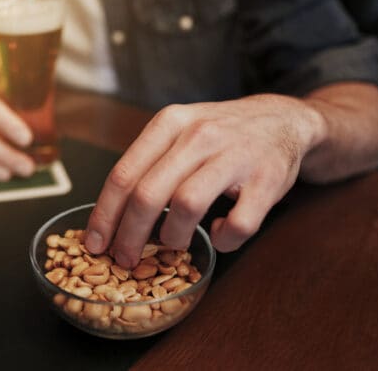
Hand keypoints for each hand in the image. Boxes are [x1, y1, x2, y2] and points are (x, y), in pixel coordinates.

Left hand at [84, 94, 324, 267]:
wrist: (283, 120)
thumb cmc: (220, 135)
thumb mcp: (178, 132)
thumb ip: (148, 164)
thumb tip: (110, 215)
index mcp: (170, 123)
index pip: (123, 174)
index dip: (104, 214)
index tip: (95, 243)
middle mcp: (199, 134)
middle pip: (147, 194)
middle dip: (129, 235)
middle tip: (125, 258)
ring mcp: (235, 155)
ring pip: (186, 206)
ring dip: (173, 236)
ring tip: (174, 243)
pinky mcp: (267, 180)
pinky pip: (238, 224)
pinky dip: (224, 239)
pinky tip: (220, 233)